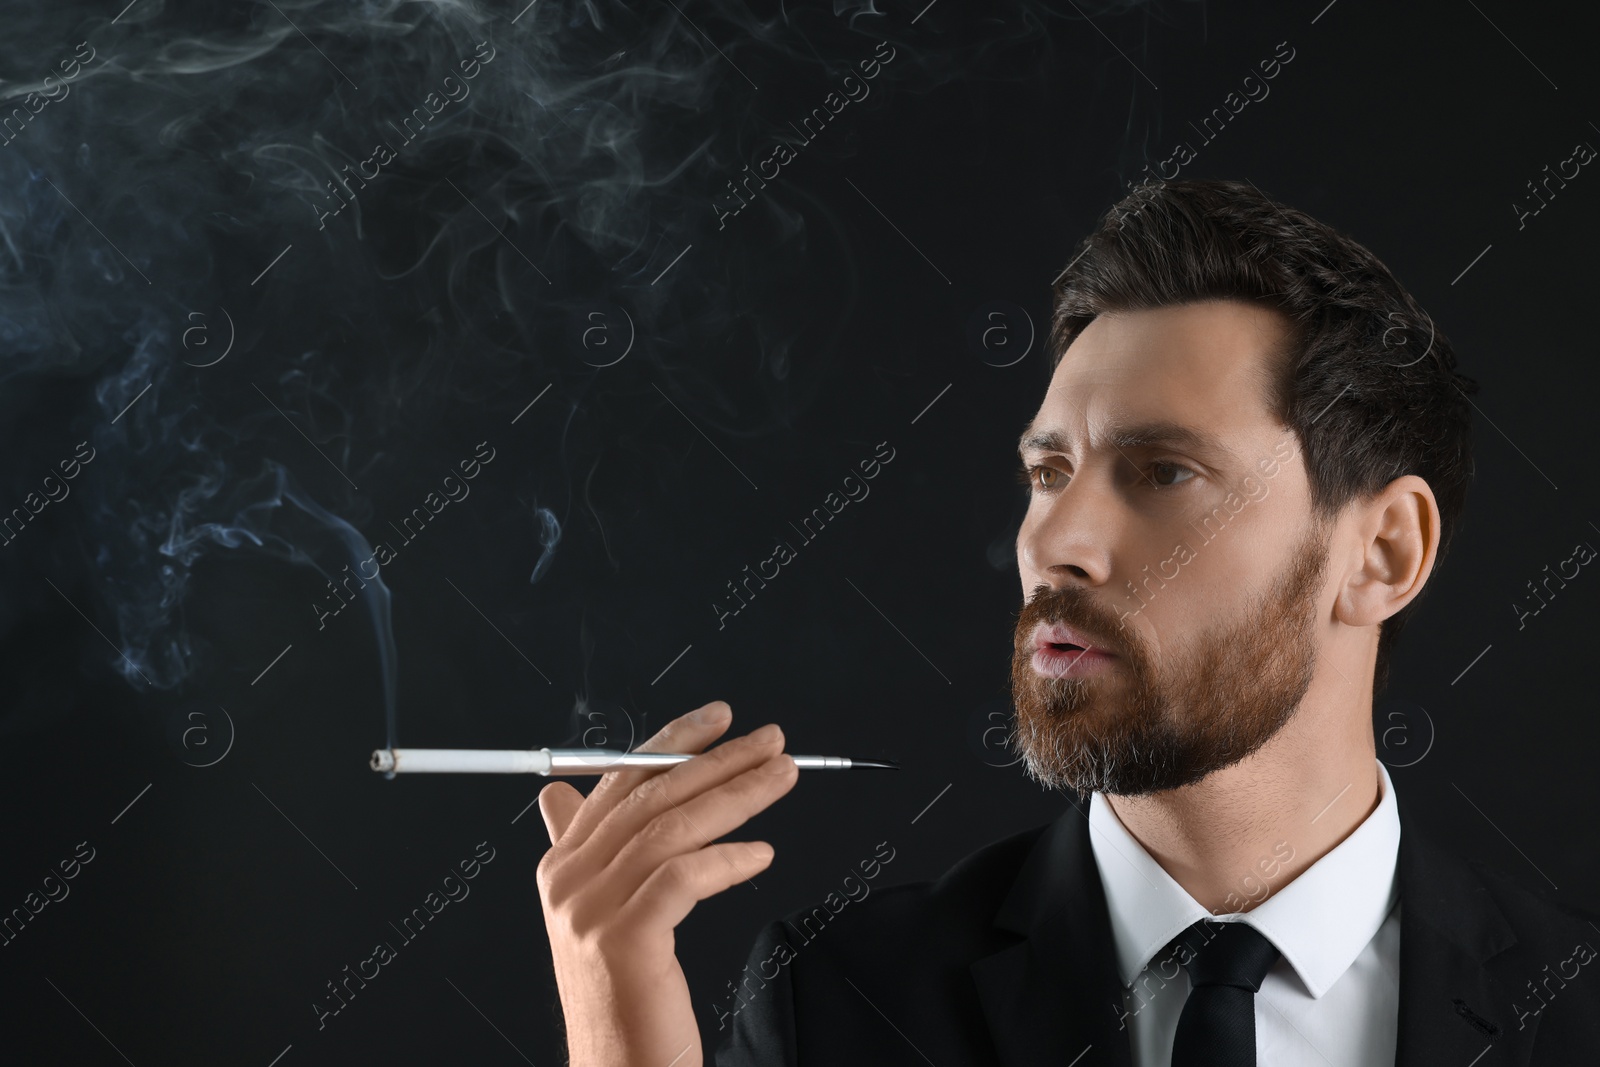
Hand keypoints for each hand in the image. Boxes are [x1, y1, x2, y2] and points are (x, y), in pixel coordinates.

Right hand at [537, 701, 798, 1066]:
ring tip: (782, 779)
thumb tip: (562, 793)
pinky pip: (683, 878)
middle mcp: (566, 882)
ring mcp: (589, 911)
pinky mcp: (623, 941)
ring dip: (736, 796)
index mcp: (560, 866)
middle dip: (718, 760)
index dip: (671, 742)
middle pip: (651, 796)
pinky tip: (762, 852)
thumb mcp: (598, 917)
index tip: (718, 720)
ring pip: (671, 829)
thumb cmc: (624, 1002)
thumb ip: (587, 851)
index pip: (619, 780)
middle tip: (772, 742)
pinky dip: (728, 859)